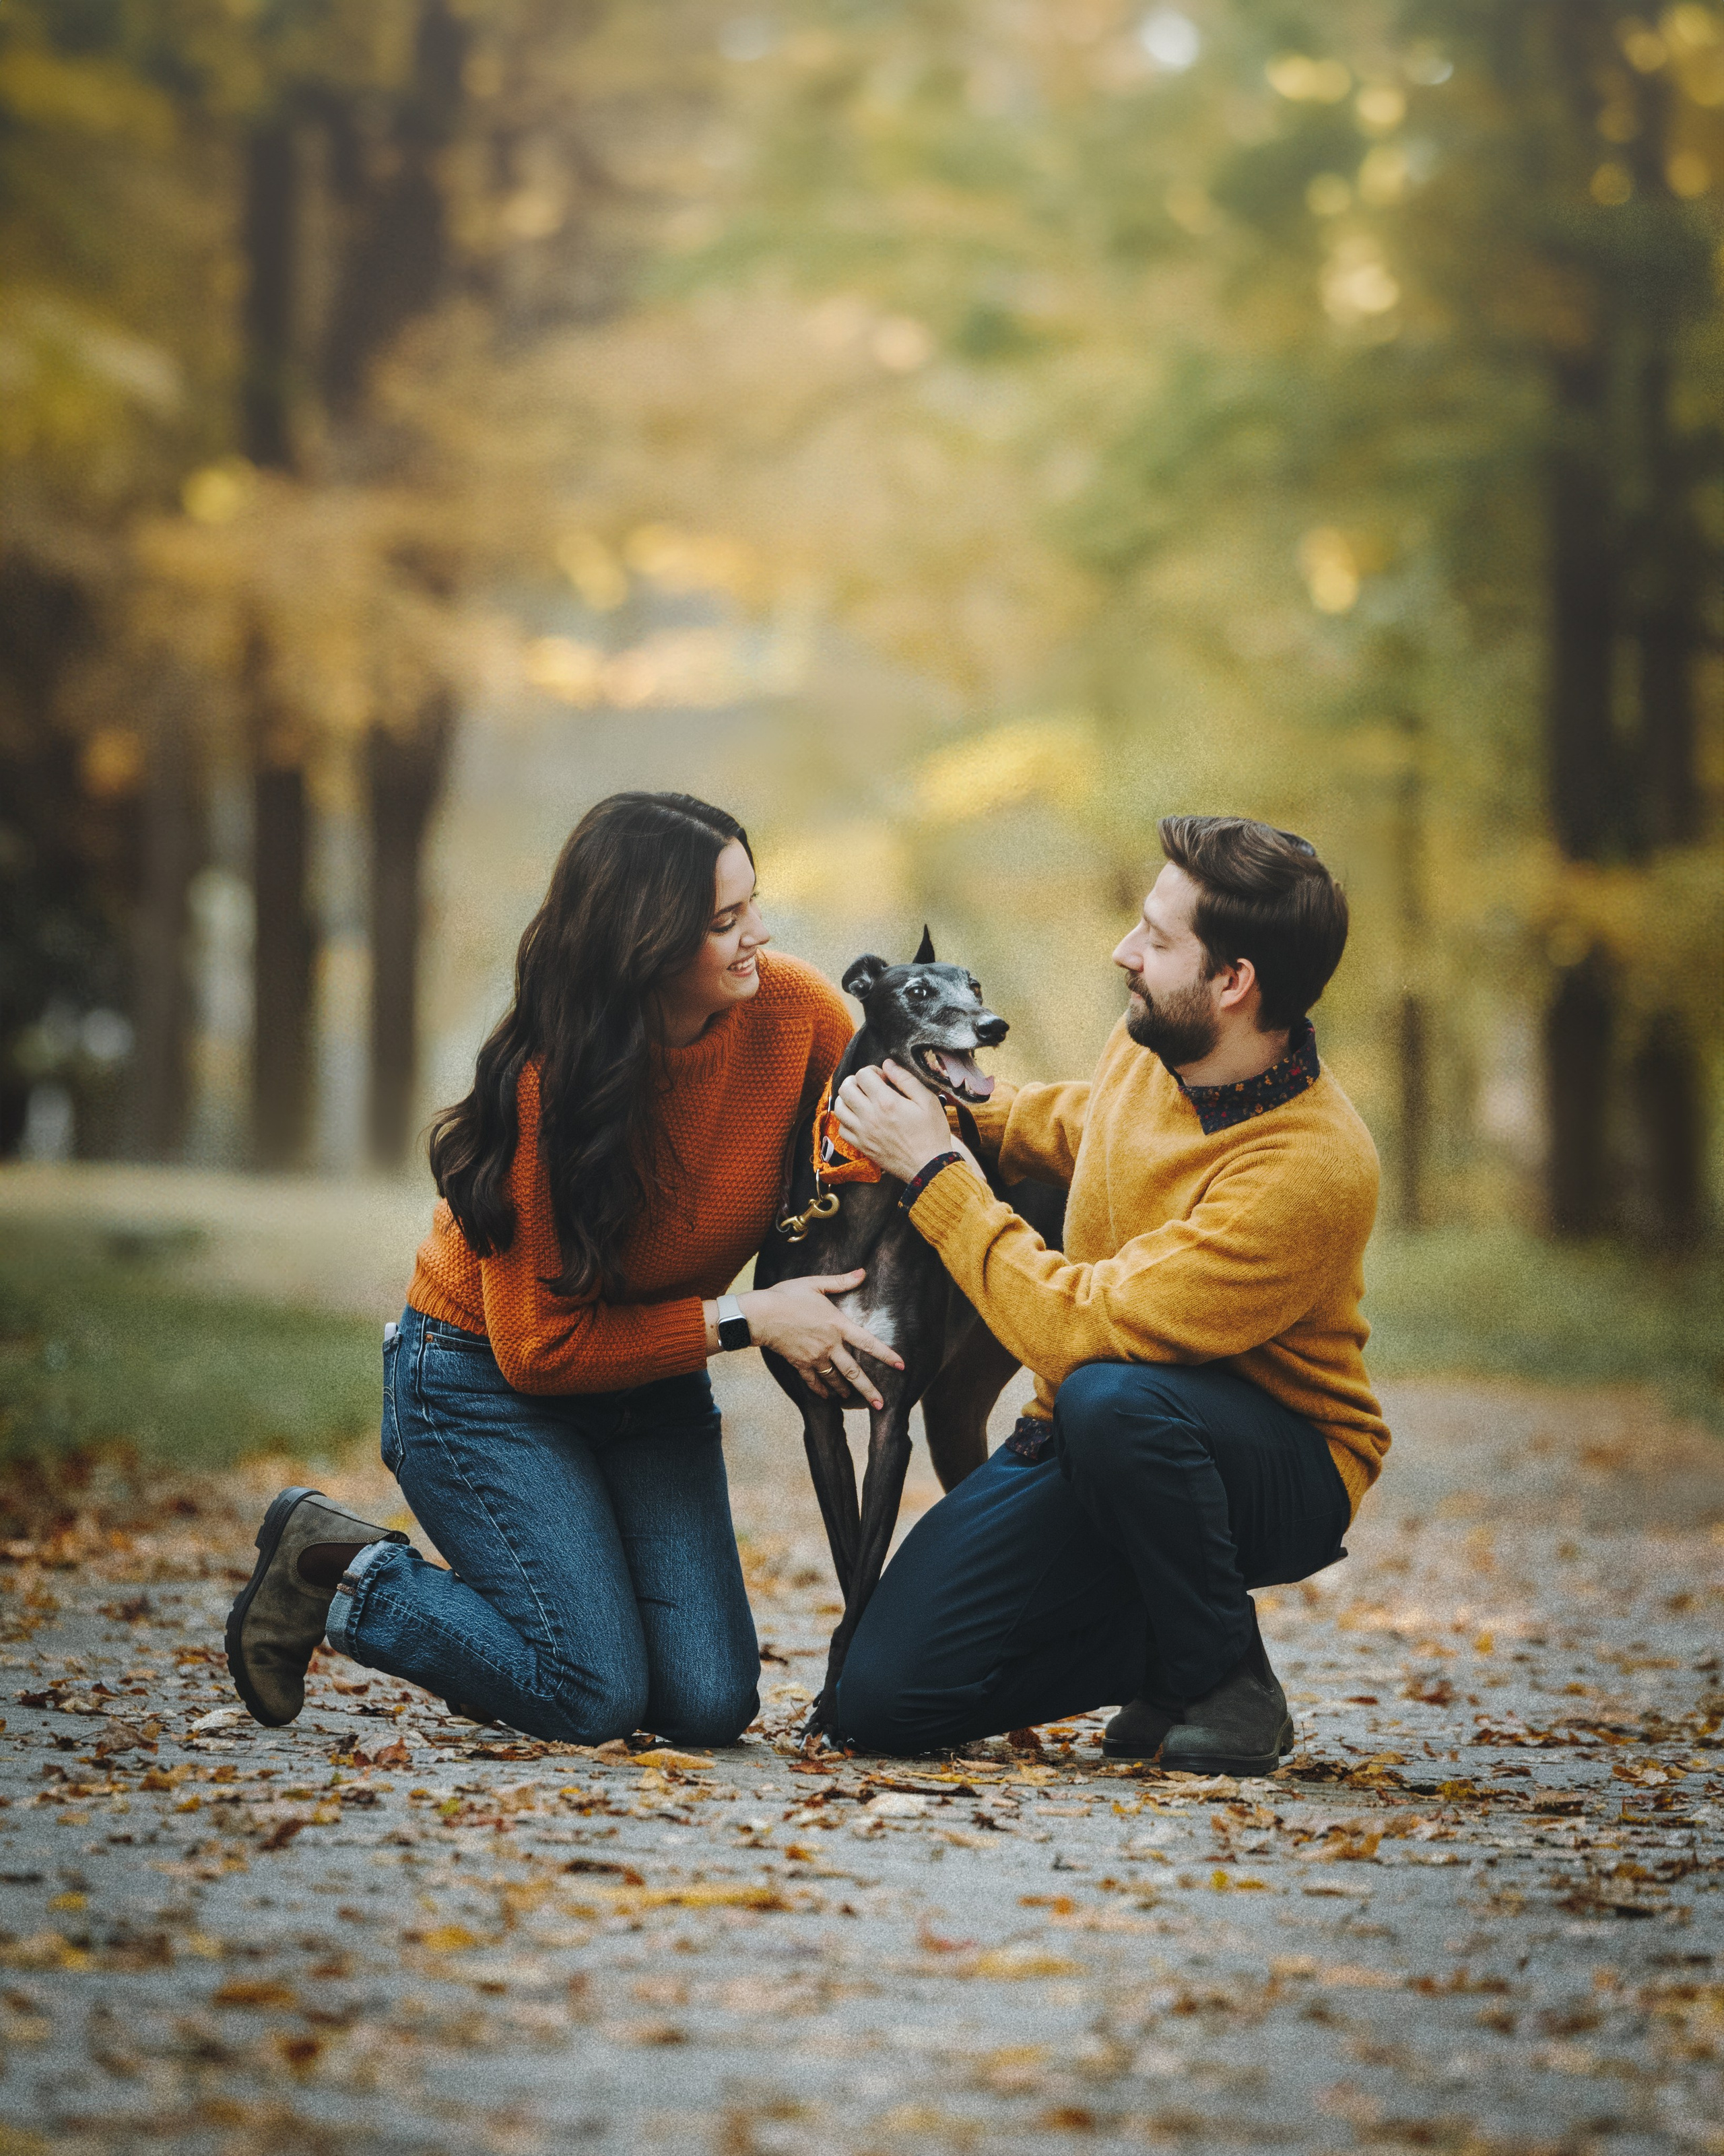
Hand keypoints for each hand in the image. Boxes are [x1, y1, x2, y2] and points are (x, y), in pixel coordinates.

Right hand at [740, 1273, 903, 1406]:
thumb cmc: (787, 1296)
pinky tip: (827, 1397)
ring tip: (853, 1400)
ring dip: (845, 1390)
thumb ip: (841, 1281)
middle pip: (854, 1372)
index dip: (886, 1355)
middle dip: (869, 1390)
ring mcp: (814, 1357)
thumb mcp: (815, 1284)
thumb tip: (863, 1272)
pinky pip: (814, 1381)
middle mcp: (829, 1345)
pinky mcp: (800, 1364)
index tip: (901, 1366)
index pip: (868, 1343)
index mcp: (837, 1325)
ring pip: (835, 1379)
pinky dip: (821, 1390)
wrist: (760, 1315)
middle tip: (881, 1404)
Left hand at [833, 1061, 964, 1183]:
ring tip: (861, 1100)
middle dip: (856, 1081)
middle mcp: (870, 1116)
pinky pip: (842, 1129)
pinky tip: (859, 1118)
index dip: (872, 1071)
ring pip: (839, 1108)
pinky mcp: (861, 1146)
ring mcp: (863, 1133)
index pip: (863, 1075)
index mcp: (886, 1102)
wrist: (929, 1166)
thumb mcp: (927, 1100)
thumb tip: (888, 1064)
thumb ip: (906, 1079)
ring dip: (848, 1099)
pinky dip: (847, 1120)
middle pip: (846, 1088)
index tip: (883, 1078)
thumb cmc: (931, 1133)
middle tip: (869, 1086)